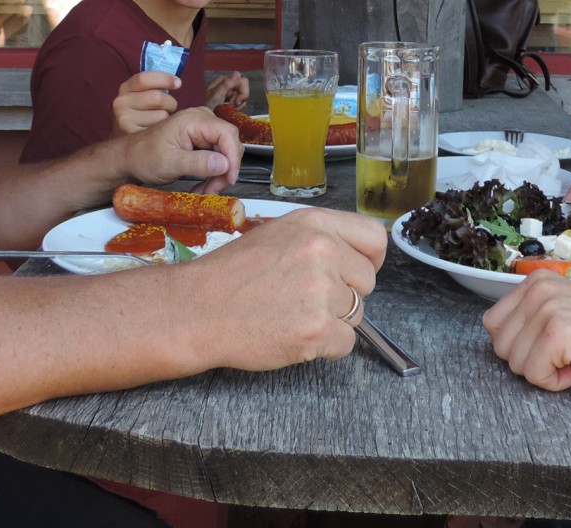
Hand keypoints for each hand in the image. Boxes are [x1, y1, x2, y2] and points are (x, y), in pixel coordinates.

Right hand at [111, 70, 180, 135]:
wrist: (124, 140)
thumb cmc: (141, 112)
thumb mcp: (142, 95)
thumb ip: (155, 86)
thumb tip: (177, 81)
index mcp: (125, 88)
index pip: (144, 79)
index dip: (164, 79)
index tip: (178, 83)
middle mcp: (121, 102)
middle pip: (157, 97)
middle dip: (170, 102)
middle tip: (170, 107)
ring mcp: (124, 120)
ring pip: (161, 115)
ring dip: (167, 117)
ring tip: (160, 120)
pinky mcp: (132, 135)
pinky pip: (159, 129)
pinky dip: (164, 130)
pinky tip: (157, 130)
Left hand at [112, 106, 242, 192]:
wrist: (129, 158)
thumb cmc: (143, 157)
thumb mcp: (170, 163)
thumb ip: (198, 163)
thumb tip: (225, 165)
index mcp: (193, 120)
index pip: (227, 134)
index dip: (233, 157)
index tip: (230, 178)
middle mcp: (200, 120)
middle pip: (229, 142)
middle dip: (226, 169)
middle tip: (214, 189)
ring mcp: (200, 128)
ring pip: (225, 150)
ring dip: (220, 173)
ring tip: (206, 190)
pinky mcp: (199, 138)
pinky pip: (216, 154)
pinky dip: (213, 171)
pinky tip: (203, 184)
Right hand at [188, 208, 387, 369]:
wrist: (197, 309)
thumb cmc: (231, 274)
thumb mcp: (278, 234)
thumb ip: (319, 239)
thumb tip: (353, 257)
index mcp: (314, 224)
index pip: (373, 236)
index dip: (368, 259)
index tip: (354, 271)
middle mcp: (323, 251)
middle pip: (367, 280)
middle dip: (346, 294)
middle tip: (308, 299)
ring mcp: (322, 291)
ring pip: (357, 314)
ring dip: (332, 321)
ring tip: (293, 315)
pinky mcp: (317, 329)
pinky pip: (346, 343)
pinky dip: (325, 346)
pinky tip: (294, 335)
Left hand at [205, 71, 248, 109]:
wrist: (206, 120)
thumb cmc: (207, 108)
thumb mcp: (216, 96)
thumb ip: (226, 85)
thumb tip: (236, 74)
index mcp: (224, 80)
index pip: (242, 81)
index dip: (242, 92)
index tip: (237, 102)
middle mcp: (228, 84)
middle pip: (244, 90)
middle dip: (238, 100)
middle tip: (230, 107)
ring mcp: (230, 93)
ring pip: (243, 98)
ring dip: (236, 106)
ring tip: (226, 110)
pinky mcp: (232, 100)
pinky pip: (241, 104)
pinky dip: (235, 109)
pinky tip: (228, 111)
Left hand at [483, 271, 570, 392]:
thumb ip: (537, 317)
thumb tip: (503, 339)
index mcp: (538, 280)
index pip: (494, 325)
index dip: (524, 347)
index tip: (561, 345)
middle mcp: (538, 288)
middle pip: (500, 346)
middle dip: (532, 361)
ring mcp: (547, 308)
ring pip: (515, 364)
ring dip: (548, 372)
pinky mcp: (557, 334)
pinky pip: (535, 376)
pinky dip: (560, 383)